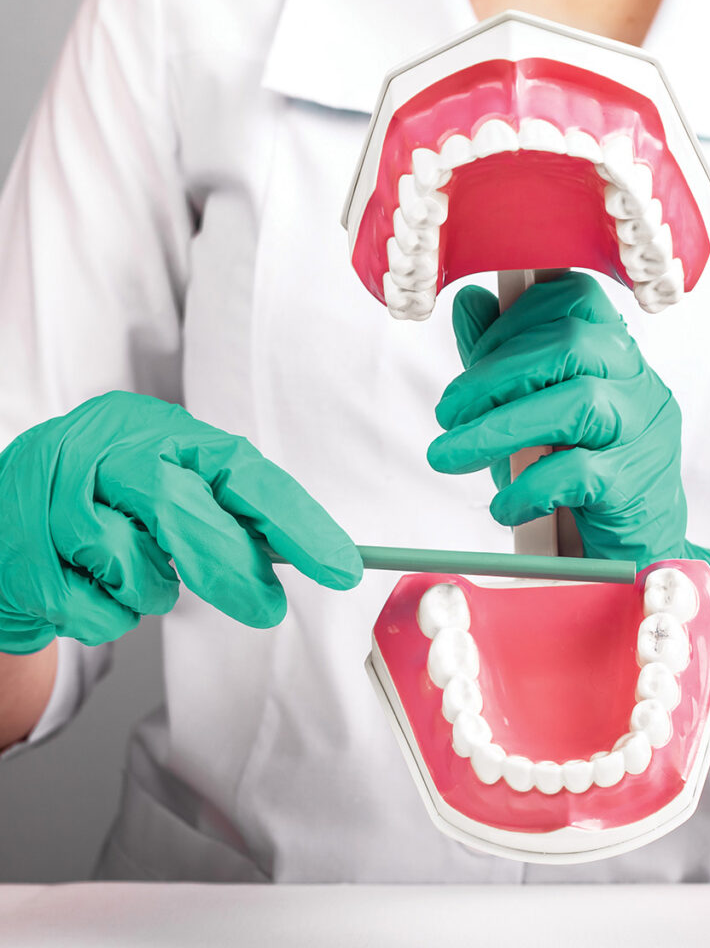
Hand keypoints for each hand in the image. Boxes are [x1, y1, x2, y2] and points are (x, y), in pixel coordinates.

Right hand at [0, 391, 361, 652]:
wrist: (6, 517)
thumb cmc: (106, 504)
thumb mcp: (168, 489)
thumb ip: (225, 512)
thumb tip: (303, 551)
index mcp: (158, 430)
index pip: (240, 470)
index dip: (292, 520)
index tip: (339, 567)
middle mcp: (103, 446)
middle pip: (178, 504)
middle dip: (229, 564)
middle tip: (267, 607)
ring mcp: (51, 489)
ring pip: (125, 558)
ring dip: (146, 590)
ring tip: (134, 578)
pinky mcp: (15, 543)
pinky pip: (83, 604)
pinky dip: (103, 616)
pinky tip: (90, 592)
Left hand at [428, 272, 709, 615]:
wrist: (632, 548)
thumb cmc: (582, 472)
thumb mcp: (535, 409)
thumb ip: (503, 356)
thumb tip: (471, 301)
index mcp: (616, 354)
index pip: (577, 298)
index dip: (515, 318)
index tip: (473, 358)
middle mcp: (638, 383)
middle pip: (571, 345)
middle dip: (493, 375)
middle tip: (447, 413)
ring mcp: (644, 432)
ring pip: (577, 404)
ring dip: (498, 428)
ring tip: (449, 456)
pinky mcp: (637, 485)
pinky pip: (579, 474)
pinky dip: (528, 488)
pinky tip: (503, 507)